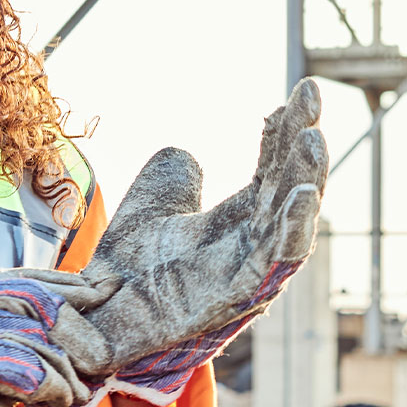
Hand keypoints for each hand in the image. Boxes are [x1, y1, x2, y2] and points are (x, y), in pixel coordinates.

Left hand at [4, 78, 327, 383]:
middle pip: (290, 192)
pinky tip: (303, 192)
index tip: (302, 90)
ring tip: (314, 138)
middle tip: (312, 95)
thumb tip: (189, 153)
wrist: (92, 316)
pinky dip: (293, 229)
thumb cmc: (126, 270)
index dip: (288, 133)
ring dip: (307, 181)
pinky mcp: (230, 301)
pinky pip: (272, 265)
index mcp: (238, 226)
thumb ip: (173, 179)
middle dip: (305, 146)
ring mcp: (244, 276)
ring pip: (291, 226)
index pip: (275, 172)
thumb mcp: (150, 207)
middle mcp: (249, 249)